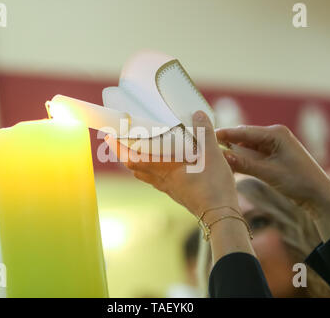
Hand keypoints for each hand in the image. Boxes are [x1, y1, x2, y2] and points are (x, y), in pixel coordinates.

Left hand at [105, 111, 255, 260]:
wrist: (219, 214)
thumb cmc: (213, 187)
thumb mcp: (212, 155)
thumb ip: (204, 133)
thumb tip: (198, 114)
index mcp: (164, 169)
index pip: (132, 158)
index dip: (118, 147)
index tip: (109, 136)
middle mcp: (161, 179)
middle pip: (134, 167)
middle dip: (125, 153)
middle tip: (123, 139)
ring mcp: (168, 188)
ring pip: (144, 175)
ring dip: (138, 162)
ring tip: (140, 149)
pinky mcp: (176, 193)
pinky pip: (156, 180)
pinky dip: (153, 169)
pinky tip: (164, 164)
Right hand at [216, 124, 329, 240]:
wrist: (319, 196)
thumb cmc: (298, 182)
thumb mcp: (269, 172)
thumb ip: (244, 163)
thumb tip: (221, 155)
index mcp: (276, 134)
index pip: (244, 131)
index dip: (225, 133)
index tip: (207, 134)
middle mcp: (275, 136)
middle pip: (244, 137)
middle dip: (227, 142)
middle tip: (206, 146)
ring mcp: (274, 146)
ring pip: (247, 147)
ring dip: (234, 152)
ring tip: (215, 155)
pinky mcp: (274, 156)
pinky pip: (253, 154)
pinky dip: (242, 159)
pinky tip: (230, 163)